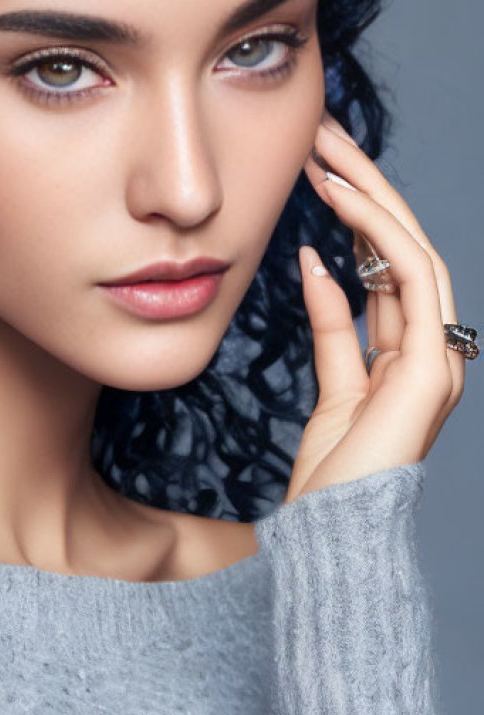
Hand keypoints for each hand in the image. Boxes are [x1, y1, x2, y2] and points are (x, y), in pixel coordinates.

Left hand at [284, 109, 464, 503]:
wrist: (334, 530)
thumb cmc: (332, 473)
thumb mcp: (332, 384)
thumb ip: (336, 328)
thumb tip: (317, 264)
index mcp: (413, 352)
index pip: (389, 268)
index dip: (357, 219)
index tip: (319, 176)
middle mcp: (435, 347)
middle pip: (403, 248)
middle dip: (366, 190)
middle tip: (326, 140)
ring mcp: (440, 355)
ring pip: (413, 250)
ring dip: (371, 196)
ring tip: (328, 153)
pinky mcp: (431, 364)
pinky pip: (408, 277)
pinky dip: (375, 233)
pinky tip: (336, 203)